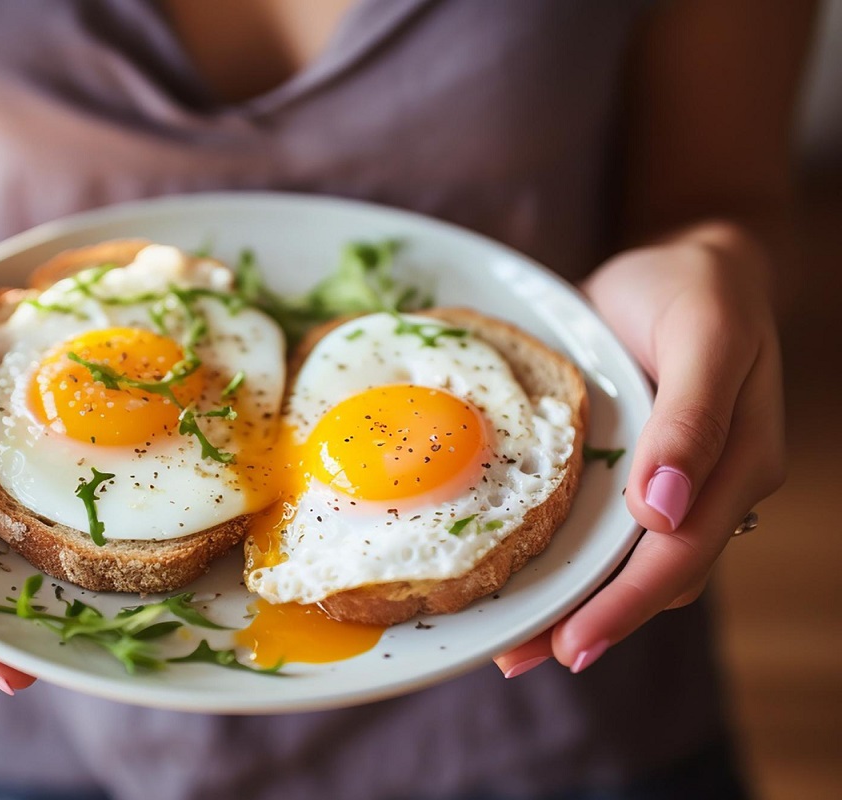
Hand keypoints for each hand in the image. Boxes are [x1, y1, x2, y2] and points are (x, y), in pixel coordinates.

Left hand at [494, 225, 785, 676]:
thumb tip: (663, 511)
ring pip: (628, 565)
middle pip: (652, 577)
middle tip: (518, 657)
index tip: (570, 643)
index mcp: (738, 462)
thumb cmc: (694, 289)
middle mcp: (708, 487)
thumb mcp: (701, 332)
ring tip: (511, 640)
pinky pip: (607, 531)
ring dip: (574, 604)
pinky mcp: (636, 474)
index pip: (681, 554)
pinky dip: (569, 560)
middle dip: (590, 622)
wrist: (686, 266)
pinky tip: (522, 576)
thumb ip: (693, 416)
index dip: (625, 605)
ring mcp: (673, 485)